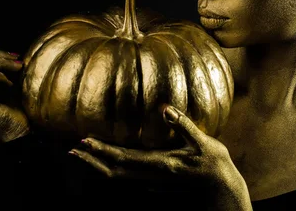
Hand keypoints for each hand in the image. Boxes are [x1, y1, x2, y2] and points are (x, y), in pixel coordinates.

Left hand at [69, 105, 251, 209]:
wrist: (222, 187)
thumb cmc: (214, 163)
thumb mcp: (201, 141)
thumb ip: (182, 125)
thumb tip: (165, 108)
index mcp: (160, 164)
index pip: (124, 158)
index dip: (103, 150)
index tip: (85, 141)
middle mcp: (152, 175)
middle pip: (114, 171)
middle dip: (92, 161)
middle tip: (73, 150)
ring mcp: (153, 180)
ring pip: (119, 176)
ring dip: (98, 165)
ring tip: (84, 155)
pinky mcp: (156, 180)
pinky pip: (127, 176)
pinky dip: (112, 168)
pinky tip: (107, 163)